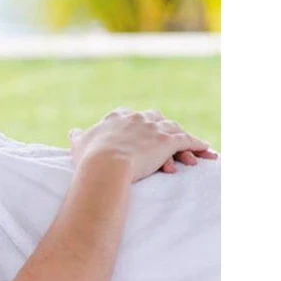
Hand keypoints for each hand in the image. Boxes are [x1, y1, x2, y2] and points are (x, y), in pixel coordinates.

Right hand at [69, 108, 216, 183]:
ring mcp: (154, 128)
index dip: (138, 122)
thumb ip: (79, 135)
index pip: (130, 115)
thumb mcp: (79, 143)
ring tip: (193, 149)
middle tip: (169, 137)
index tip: (141, 128)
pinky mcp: (168, 141)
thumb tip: (73, 131)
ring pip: (174, 129)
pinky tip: (206, 151)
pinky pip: (188, 141)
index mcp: (117, 117)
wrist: (105, 165)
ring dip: (184, 138)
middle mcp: (138, 118)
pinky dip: (198, 146)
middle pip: (157, 118)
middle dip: (163, 127)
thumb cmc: (90, 157)